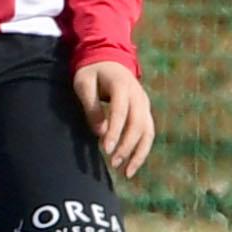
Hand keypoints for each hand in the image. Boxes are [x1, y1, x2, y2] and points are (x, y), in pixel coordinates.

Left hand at [73, 59, 155, 181]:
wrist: (109, 60)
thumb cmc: (92, 72)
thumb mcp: (83, 83)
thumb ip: (91, 106)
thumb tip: (100, 132)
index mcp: (122, 85)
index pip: (121, 111)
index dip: (115, 131)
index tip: (106, 149)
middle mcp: (138, 95)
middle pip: (138, 124)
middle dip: (127, 145)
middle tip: (113, 162)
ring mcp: (144, 104)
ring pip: (148, 132)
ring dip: (138, 153)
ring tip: (126, 172)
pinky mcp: (145, 113)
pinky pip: (148, 134)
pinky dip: (142, 151)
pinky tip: (132, 166)